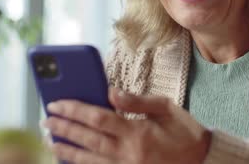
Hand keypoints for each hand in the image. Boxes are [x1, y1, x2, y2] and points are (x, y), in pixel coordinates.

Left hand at [42, 88, 210, 163]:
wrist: (202, 162)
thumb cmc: (185, 132)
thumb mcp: (166, 109)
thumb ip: (137, 100)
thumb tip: (111, 91)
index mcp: (138, 133)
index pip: (97, 119)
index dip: (74, 110)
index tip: (56, 103)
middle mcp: (128, 155)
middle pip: (87, 140)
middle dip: (64, 129)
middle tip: (46, 120)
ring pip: (88, 161)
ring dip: (67, 150)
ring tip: (50, 140)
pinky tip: (70, 159)